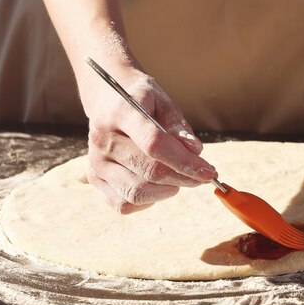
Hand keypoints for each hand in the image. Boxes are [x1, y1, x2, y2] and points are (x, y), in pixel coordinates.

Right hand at [80, 63, 216, 213]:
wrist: (108, 99)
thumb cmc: (142, 101)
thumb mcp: (164, 103)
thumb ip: (179, 128)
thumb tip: (195, 152)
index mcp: (121, 113)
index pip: (155, 144)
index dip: (185, 162)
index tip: (209, 172)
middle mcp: (103, 139)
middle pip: (149, 171)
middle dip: (184, 178)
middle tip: (202, 176)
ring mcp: (96, 161)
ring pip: (137, 192)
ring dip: (167, 190)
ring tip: (178, 177)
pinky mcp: (95, 179)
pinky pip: (124, 204)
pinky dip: (148, 201)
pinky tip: (158, 186)